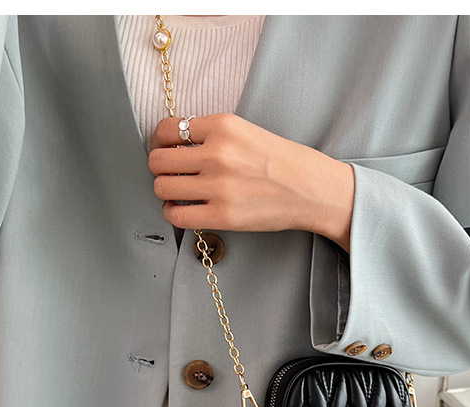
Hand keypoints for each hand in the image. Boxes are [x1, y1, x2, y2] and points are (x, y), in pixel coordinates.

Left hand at [147, 113, 353, 251]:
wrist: (310, 190)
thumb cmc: (282, 162)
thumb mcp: (246, 131)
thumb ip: (212, 135)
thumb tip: (175, 146)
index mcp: (222, 126)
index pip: (167, 129)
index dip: (160, 141)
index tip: (166, 149)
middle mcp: (217, 154)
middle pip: (158, 160)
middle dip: (160, 167)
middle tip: (170, 173)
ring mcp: (218, 186)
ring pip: (162, 187)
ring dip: (165, 190)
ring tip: (177, 192)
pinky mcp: (222, 215)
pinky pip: (176, 215)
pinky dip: (172, 213)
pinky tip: (181, 209)